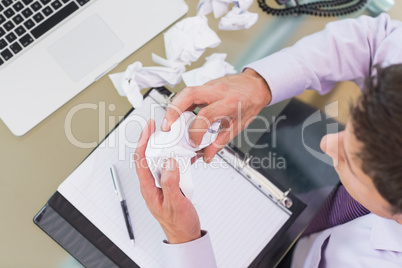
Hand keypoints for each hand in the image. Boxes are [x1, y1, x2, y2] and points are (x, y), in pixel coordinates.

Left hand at [135, 119, 200, 243]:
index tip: (149, 127)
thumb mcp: (174, 204)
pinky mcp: (170, 184)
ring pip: (160, 160)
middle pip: (148, 156)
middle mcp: (152, 184)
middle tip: (161, 127)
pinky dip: (176, 158)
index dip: (143, 141)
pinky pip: (170, 167)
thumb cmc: (178, 223)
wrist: (185, 235)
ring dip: (166, 147)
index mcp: (148, 188)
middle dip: (153, 139)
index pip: (140, 159)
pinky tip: (184, 154)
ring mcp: (161, 184)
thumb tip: (168, 162)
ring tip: (174, 137)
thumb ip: (170, 183)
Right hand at [161, 68, 270, 162]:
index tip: (193, 143)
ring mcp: (210, 86)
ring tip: (168, 124)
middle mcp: (218, 91)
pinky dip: (181, 105)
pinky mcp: (205, 86)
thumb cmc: (250, 103)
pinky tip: (178, 116)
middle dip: (174, 111)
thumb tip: (207, 155)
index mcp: (230, 103)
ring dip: (174, 107)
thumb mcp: (238, 126)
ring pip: (186, 92)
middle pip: (189, 95)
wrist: (256, 85)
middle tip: (167, 127)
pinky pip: (189, 94)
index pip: (206, 115)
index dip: (196, 131)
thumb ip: (220, 141)